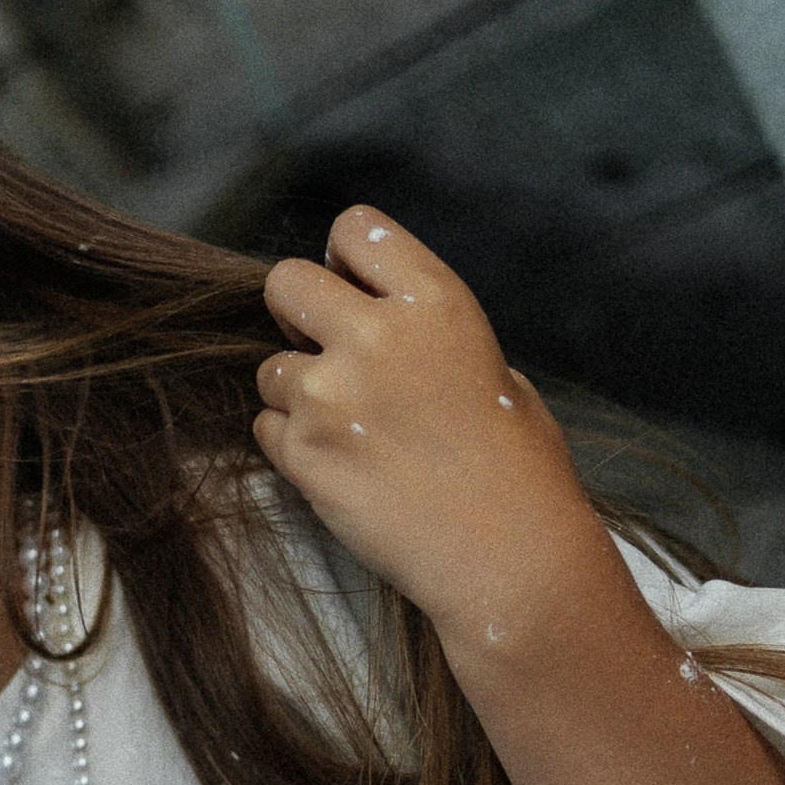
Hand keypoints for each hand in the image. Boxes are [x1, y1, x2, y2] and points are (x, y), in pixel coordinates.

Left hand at [253, 208, 597, 642]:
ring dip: (297, 395)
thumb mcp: (495, 369)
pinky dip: (294, 446)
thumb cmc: (516, 470)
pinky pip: (268, 427)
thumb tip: (372, 317)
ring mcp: (332, 394)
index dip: (345, 260)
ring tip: (355, 433)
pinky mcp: (304, 452)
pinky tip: (346, 469)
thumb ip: (427, 332)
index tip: (353, 291)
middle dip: (297, 313)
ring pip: (270, 368)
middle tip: (324, 352)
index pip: (355, 228)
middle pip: (285, 281)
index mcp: (436, 302)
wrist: (508, 557)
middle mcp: (378, 336)